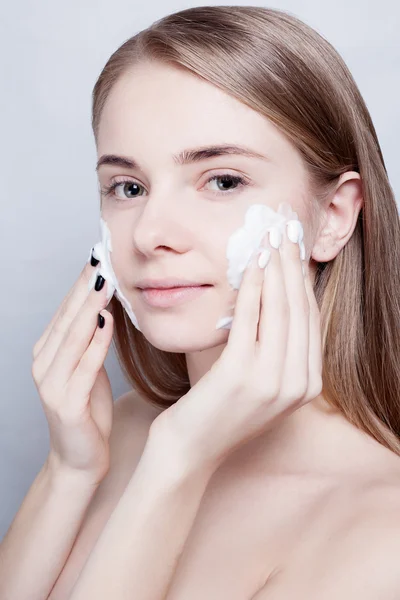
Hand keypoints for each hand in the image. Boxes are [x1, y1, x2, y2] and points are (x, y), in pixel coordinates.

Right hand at [31, 260, 113, 486]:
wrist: (80, 458)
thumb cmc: (88, 410)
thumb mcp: (89, 367)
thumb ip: (91, 340)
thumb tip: (105, 305)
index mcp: (47, 352)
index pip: (66, 311)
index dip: (81, 284)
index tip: (97, 257)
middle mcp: (43, 364)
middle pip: (68, 318)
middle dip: (86, 287)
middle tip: (102, 258)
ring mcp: (51, 384)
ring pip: (74, 337)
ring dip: (91, 307)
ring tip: (106, 282)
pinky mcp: (65, 403)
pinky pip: (85, 366)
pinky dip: (98, 342)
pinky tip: (109, 321)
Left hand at [152, 219, 322, 473]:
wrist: (191, 450)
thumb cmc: (220, 411)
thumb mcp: (259, 381)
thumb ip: (276, 348)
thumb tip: (275, 296)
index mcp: (307, 385)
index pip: (310, 320)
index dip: (303, 281)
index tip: (295, 251)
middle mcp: (298, 383)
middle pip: (299, 310)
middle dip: (293, 265)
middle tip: (286, 231)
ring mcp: (273, 381)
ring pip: (280, 310)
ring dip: (276, 269)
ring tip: (271, 239)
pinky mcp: (242, 375)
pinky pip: (251, 320)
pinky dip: (253, 288)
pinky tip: (252, 266)